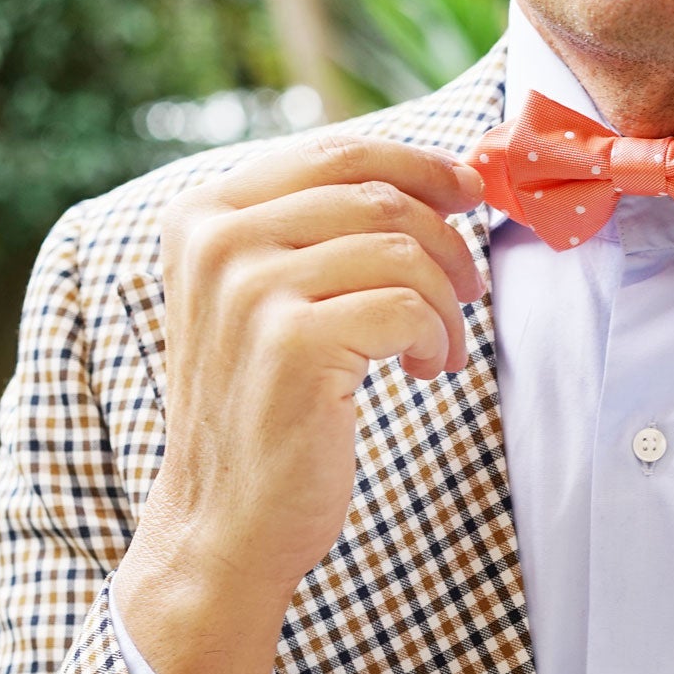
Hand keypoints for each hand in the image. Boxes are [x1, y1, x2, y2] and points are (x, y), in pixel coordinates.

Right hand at [114, 132, 485, 673]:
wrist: (224, 523)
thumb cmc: (262, 415)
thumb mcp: (266, 302)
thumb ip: (315, 234)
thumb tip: (434, 178)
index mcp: (205, 214)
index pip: (337, 150)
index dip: (420, 164)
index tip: (468, 191)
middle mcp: (218, 239)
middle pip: (380, 195)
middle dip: (447, 241)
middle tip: (467, 292)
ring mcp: (251, 289)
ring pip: (403, 250)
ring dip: (444, 303)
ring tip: (437, 349)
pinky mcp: (294, 342)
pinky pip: (408, 306)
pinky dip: (437, 339)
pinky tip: (424, 371)